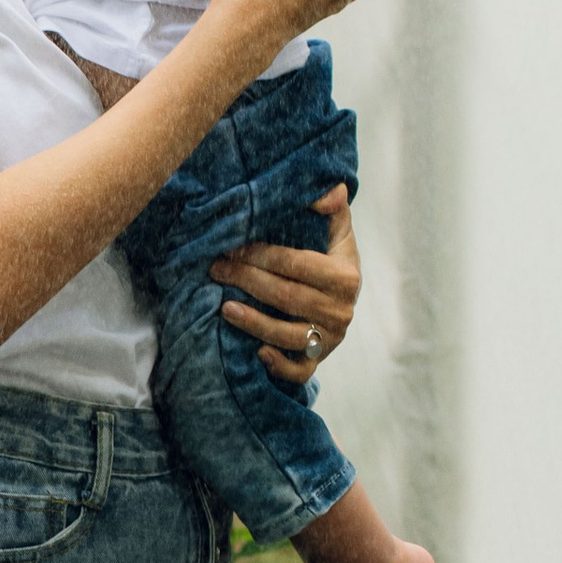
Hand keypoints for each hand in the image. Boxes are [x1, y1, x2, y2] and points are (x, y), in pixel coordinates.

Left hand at [214, 185, 358, 387]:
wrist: (344, 294)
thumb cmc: (332, 256)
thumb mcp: (338, 229)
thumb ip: (333, 206)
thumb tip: (327, 192)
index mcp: (346, 277)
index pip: (296, 264)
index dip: (260, 255)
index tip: (231, 246)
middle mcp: (341, 311)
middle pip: (286, 297)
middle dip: (246, 280)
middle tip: (216, 269)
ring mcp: (331, 338)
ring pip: (288, 335)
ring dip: (253, 322)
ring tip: (224, 307)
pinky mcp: (320, 359)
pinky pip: (299, 371)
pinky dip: (278, 365)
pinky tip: (256, 352)